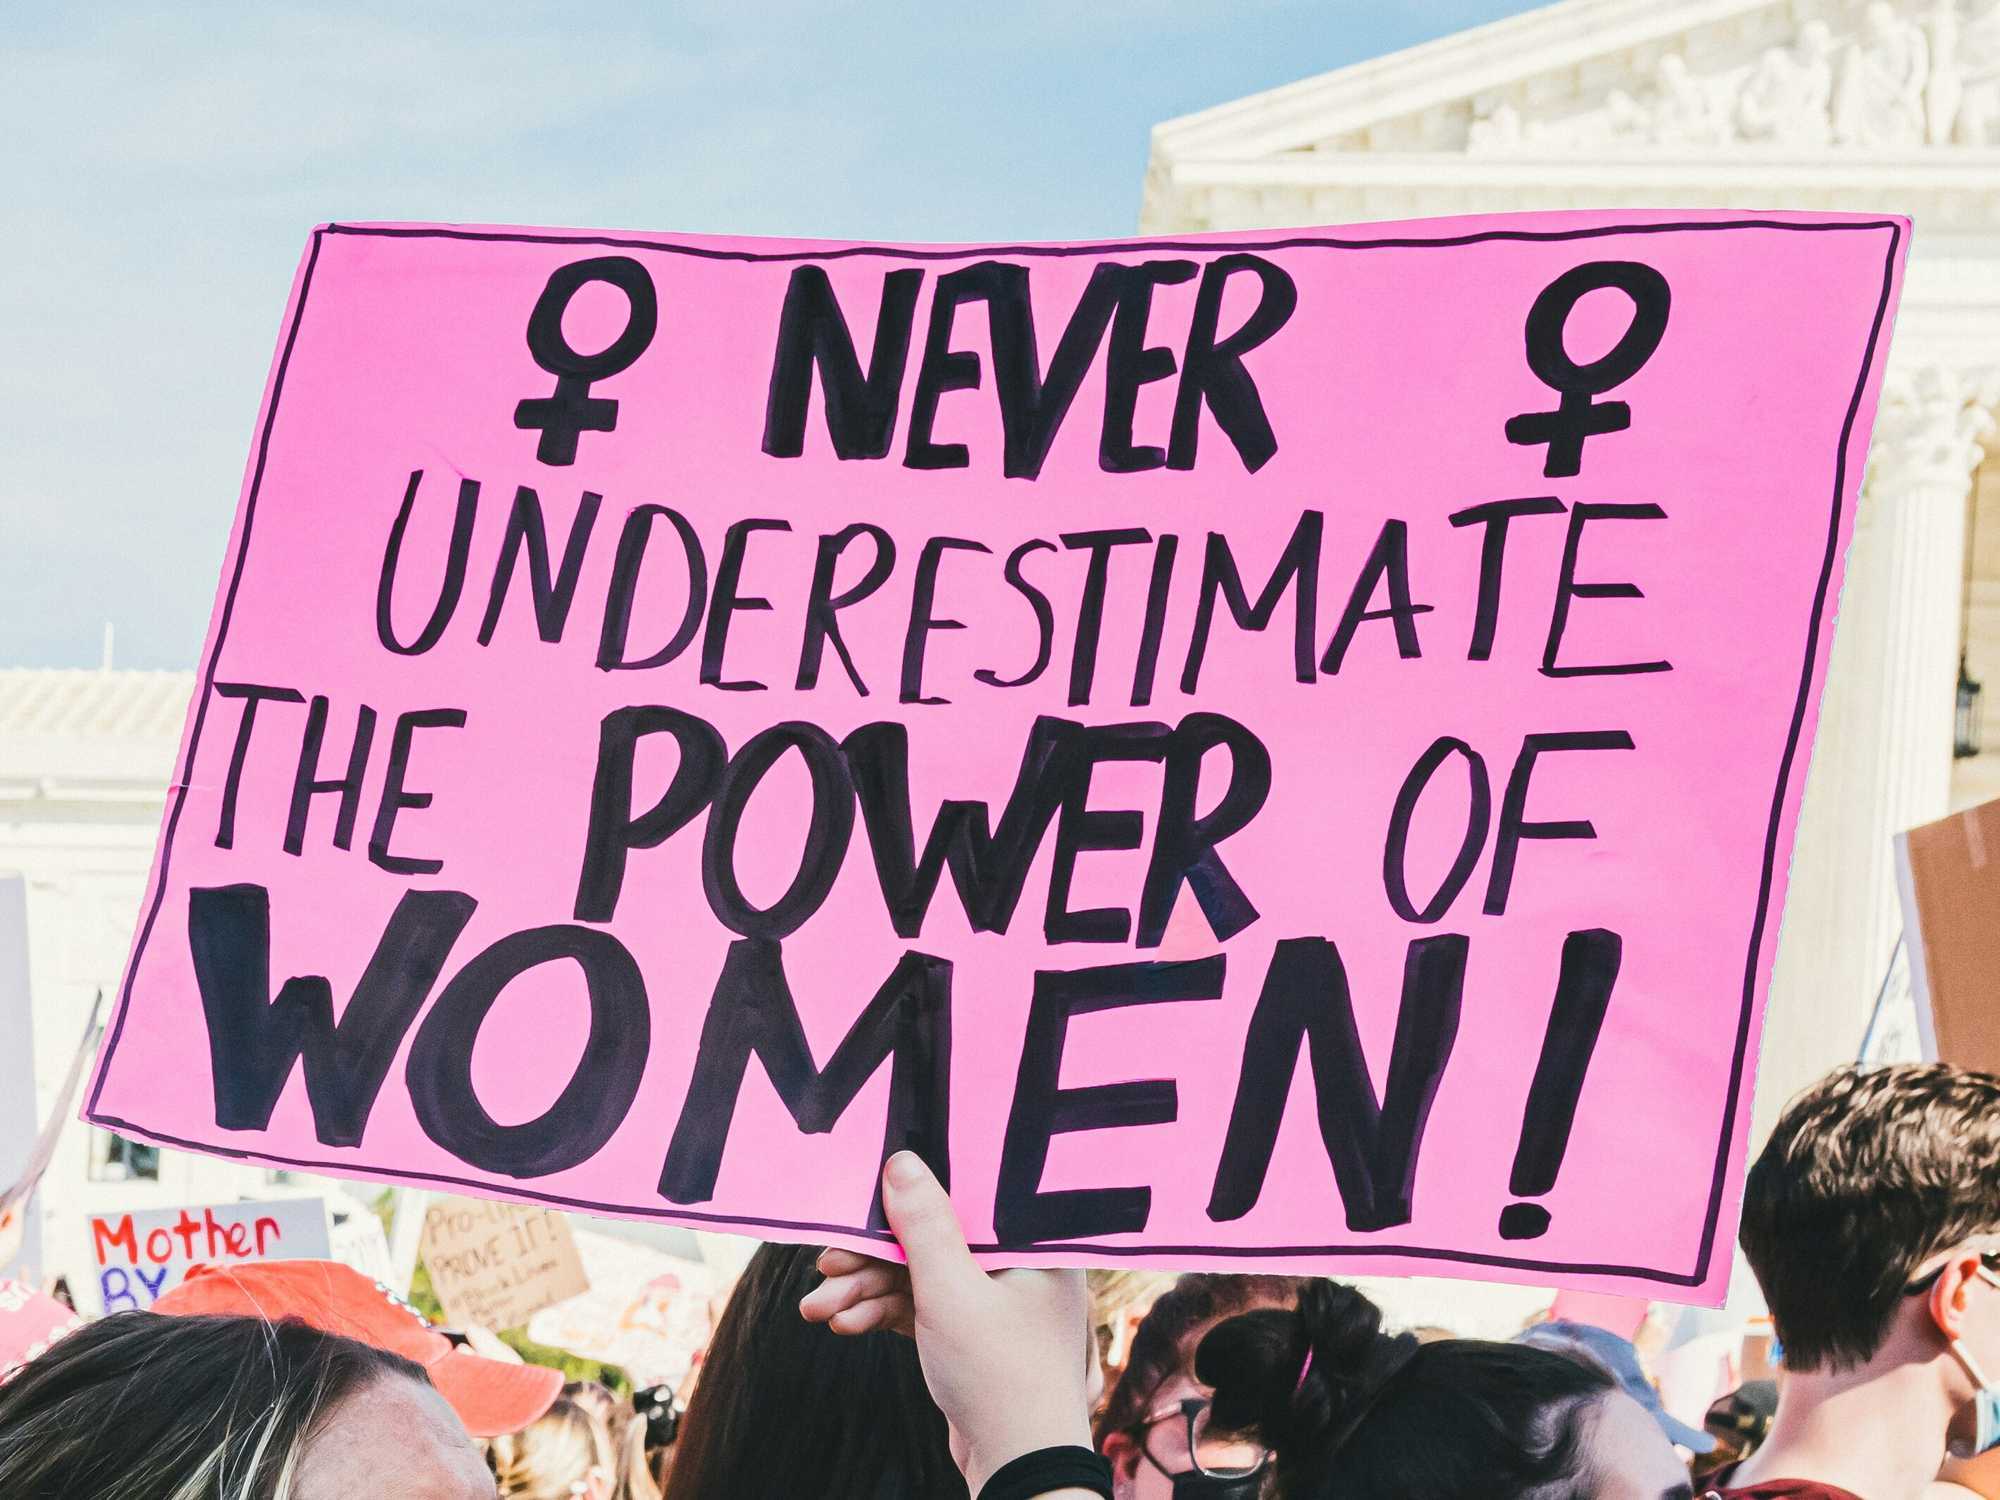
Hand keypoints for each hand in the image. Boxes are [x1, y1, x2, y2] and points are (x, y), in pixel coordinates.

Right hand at [800, 1151, 1094, 1494]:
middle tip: (824, 1268)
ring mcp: (994, 1303)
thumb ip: (924, 1226)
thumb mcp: (951, 1292)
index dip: (907, 1198)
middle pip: (933, 1240)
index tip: (858, 1202)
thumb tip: (901, 1160)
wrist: (1017, 1470)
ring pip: (919, 1277)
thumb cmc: (1000, 1377)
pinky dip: (883, 1314)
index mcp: (1033, 1244)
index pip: (963, 1198)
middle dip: (872, 1258)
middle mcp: (1018, 1266)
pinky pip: (921, 1308)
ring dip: (867, 1291)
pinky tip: (844, 1323)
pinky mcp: (971, 1335)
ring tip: (818, 1311)